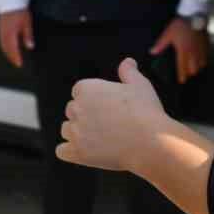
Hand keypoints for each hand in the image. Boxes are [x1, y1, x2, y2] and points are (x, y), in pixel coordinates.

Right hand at [0, 9, 34, 67]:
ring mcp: (0, 30)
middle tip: (16, 63)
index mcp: (11, 33)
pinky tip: (7, 47)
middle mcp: (4, 33)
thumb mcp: (27, 23)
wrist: (10, 0)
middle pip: (6, 49)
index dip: (16, 58)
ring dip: (7, 53)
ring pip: (2, 45)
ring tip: (12, 57)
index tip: (20, 64)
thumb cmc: (19, 10)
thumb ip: (28, 36)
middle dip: (11, 57)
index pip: (13, 49)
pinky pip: (0, 40)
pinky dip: (4, 46)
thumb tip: (30, 46)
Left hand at [57, 57, 166, 171]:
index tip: (107, 109)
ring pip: (67, 131)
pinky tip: (84, 152)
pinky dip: (71, 152)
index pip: (79, 93)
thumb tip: (127, 62)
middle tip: (107, 125)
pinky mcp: (77, 152)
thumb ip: (128, 72)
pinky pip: (62, 151)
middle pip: (72, 111)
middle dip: (86, 117)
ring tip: (100, 140)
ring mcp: (75, 131)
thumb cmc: (146, 111)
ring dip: (78, 134)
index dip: (93, 102)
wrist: (151, 141)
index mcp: (86, 88)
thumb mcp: (139, 84)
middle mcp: (76, 108)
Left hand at [150, 17, 208, 82]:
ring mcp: (201, 49)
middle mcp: (193, 52)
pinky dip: (202, 60)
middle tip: (186, 72)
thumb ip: (161, 44)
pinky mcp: (206, 44)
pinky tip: (200, 58)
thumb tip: (152, 52)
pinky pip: (206, 56)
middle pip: (194, 69)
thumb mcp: (168, 33)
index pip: (182, 67)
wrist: (194, 14)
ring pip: (201, 64)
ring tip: (193, 66)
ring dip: (197, 67)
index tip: (181, 81)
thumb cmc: (180, 25)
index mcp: (183, 50)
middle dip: (190, 72)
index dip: (182, 75)